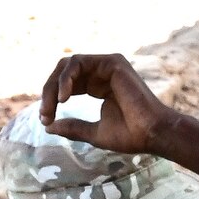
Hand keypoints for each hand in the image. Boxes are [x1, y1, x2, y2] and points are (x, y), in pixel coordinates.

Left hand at [40, 54, 177, 154]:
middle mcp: (103, 73)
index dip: (53, 100)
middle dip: (49, 92)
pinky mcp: (111, 62)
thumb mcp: (94, 132)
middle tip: (45, 113)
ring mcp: (108, 65)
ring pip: (67, 65)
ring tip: (54, 105)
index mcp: (100, 86)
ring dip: (54, 85)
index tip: (45, 120)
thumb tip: (48, 127)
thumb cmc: (131, 136)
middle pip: (64, 73)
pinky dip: (66, 78)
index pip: (68, 84)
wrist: (153, 134)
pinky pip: (77, 62)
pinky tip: (64, 97)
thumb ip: (73, 127)